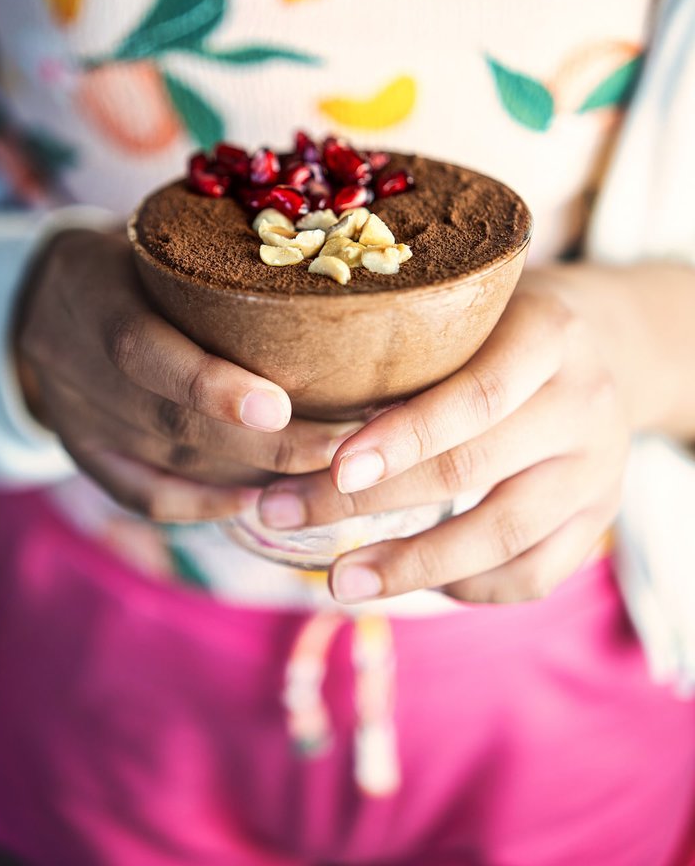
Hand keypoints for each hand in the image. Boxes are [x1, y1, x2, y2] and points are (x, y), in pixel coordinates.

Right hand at [15, 228, 342, 521]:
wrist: (38, 293)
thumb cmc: (124, 249)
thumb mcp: (151, 229)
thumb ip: (209, 244)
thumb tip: (311, 243)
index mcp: (89, 291)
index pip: (140, 349)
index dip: (207, 385)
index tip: (280, 406)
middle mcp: (72, 362)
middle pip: (170, 421)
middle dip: (263, 444)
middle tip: (341, 445)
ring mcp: (74, 416)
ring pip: (168, 462)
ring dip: (249, 474)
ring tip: (325, 471)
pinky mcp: (83, 452)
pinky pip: (142, 493)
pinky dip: (202, 503)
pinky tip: (257, 500)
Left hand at [257, 269, 631, 603]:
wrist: (608, 344)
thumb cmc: (502, 321)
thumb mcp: (470, 305)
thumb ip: (412, 343)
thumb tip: (298, 405)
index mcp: (550, 334)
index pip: (477, 397)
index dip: (403, 437)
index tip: (331, 466)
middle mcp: (585, 402)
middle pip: (472, 468)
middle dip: (368, 502)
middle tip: (283, 514)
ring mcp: (600, 467)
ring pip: (504, 535)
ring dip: (411, 565)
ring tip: (338, 579)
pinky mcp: (601, 516)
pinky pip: (534, 574)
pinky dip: (468, 586)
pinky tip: (414, 580)